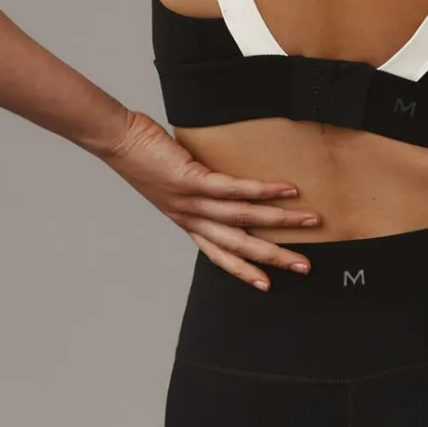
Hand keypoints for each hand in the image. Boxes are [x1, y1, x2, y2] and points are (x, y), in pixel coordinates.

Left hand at [97, 109, 319, 289]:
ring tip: (310, 219)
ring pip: (243, 218)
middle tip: (303, 266)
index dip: (243, 271)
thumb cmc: (145, 157)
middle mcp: (190, 217)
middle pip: (238, 244)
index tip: (268, 285)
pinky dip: (263, 191)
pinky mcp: (192, 179)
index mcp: (187, 221)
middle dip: (274, 256)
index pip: (219, 255)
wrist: (117, 141)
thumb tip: (230, 183)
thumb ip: (200, 190)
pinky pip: (234, 189)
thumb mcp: (174, 184)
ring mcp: (191, 201)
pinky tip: (287, 189)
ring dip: (280, 221)